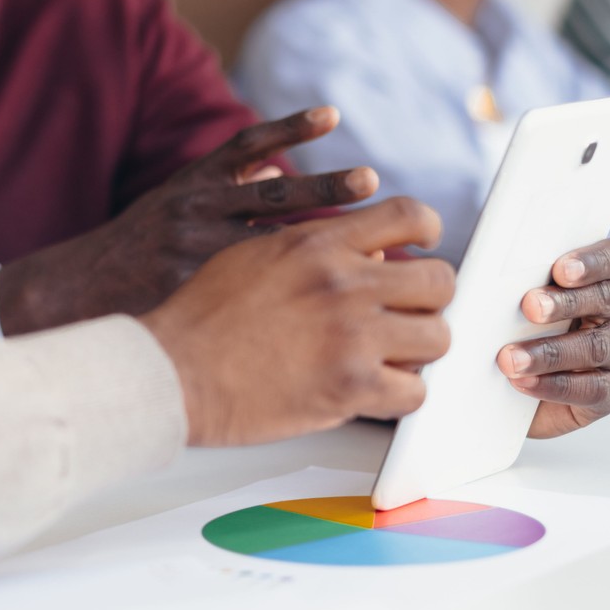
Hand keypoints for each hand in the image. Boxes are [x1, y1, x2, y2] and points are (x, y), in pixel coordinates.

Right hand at [0, 107, 375, 334]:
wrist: (81, 287)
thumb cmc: (140, 245)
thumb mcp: (174, 203)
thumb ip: (224, 186)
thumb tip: (276, 169)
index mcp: (191, 184)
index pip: (244, 146)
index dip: (289, 129)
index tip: (333, 115)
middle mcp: (194, 212)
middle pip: (270, 196)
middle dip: (324, 189)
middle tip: (371, 180)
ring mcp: (195, 254)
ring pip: (270, 247)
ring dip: (323, 244)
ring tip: (374, 246)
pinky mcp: (195, 294)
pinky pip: (253, 294)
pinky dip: (296, 296)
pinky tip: (333, 304)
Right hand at [142, 198, 453, 446]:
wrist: (172, 370)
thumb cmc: (200, 318)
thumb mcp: (251, 257)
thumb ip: (311, 247)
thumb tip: (368, 251)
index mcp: (316, 244)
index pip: (406, 215)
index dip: (428, 229)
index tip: (428, 246)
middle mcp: (341, 282)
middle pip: (438, 278)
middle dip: (430, 299)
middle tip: (412, 313)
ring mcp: (350, 335)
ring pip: (437, 336)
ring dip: (419, 348)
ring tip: (394, 356)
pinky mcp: (351, 386)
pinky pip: (416, 391)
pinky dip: (401, 395)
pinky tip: (378, 392)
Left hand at [496, 239, 609, 438]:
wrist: (514, 386)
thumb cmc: (521, 326)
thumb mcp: (519, 297)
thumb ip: (517, 281)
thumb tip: (481, 272)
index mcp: (607, 278)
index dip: (594, 261)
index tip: (561, 269)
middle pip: (606, 299)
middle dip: (565, 302)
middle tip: (530, 306)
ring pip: (595, 347)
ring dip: (549, 352)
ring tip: (511, 358)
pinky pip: (591, 388)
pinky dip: (553, 385)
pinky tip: (525, 382)